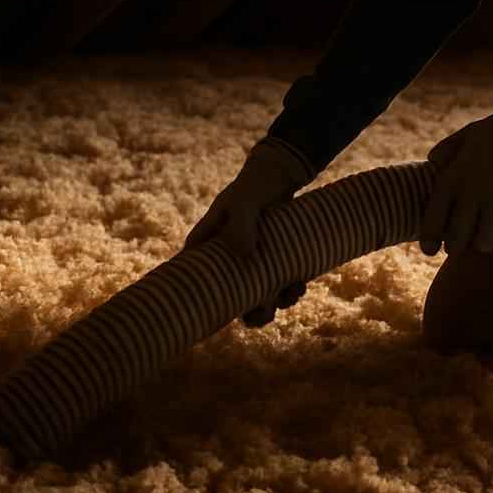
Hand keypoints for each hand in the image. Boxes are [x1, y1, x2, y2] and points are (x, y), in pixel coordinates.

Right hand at [185, 135, 317, 326]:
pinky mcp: (272, 263)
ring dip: (274, 304)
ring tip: (291, 290)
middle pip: (229, 301)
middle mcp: (226, 260)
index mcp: (207, 246)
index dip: (199, 303)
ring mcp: (250, 264)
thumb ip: (241, 224)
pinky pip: (278, 288)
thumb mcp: (245, 201)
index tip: (216, 317)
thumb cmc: (255, 186)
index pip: (192, 281)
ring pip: (256, 299)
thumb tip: (244, 255)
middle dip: (249, 313)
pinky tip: (299, 283)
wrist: (280, 175)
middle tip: (263, 309)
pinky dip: (290, 291)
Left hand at [421, 88, 492, 257]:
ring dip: (484, 245)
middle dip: (456, 247)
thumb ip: (448, 147)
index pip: (434, 214)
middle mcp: (474, 189)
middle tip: (458, 248)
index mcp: (456, 173)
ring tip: (484, 242)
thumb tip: (431, 161)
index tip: (430, 250)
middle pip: (458, 236)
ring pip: (485, 241)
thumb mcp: (470, 133)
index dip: (429, 237)